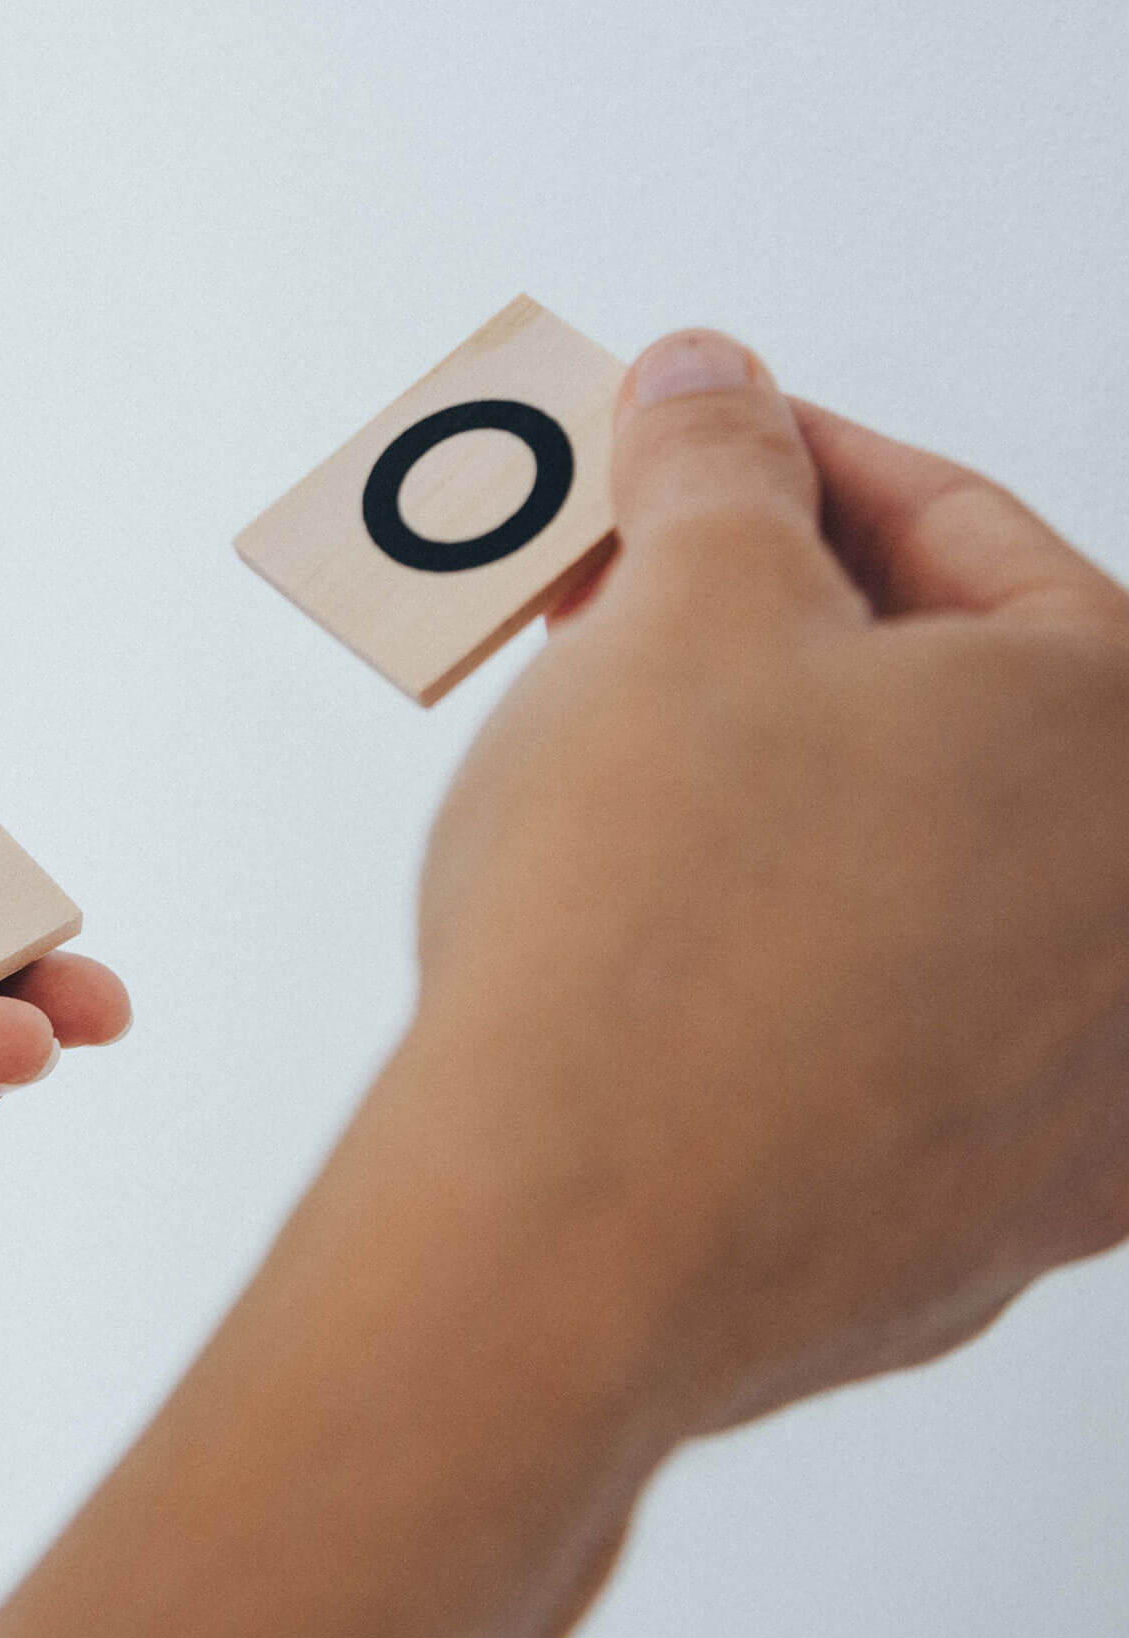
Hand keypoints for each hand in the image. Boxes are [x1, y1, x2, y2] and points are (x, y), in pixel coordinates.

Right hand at [413, 329, 1128, 1432]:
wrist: (566, 1247)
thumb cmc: (651, 932)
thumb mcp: (679, 609)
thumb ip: (715, 464)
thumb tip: (711, 390)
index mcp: (1124, 747)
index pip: (965, 537)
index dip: (799, 463)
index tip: (695, 445)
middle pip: (949, 717)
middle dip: (778, 633)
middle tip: (634, 597)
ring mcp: (1068, 1109)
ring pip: (913, 887)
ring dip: (781, 802)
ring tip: (622, 768)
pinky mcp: (961, 1226)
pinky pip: (871, 1038)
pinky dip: (781, 967)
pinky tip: (661, 951)